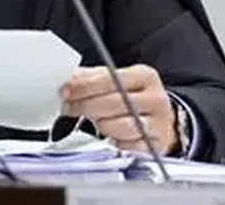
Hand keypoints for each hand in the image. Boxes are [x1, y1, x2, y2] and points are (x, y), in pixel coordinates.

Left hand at [61, 65, 176, 153]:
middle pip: (112, 103)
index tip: (65, 91)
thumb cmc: (132, 98)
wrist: (159, 121)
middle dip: (84, 105)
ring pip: (118, 126)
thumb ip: (92, 77)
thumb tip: (68, 79)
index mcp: (145, 77)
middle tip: (68, 106)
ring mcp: (157, 125)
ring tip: (95, 119)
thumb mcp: (116, 80)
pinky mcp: (153, 148)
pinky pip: (124, 146)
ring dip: (100, 124)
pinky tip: (110, 134)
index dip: (84, 86)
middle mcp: (156, 100)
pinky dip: (113, 141)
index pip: (110, 79)